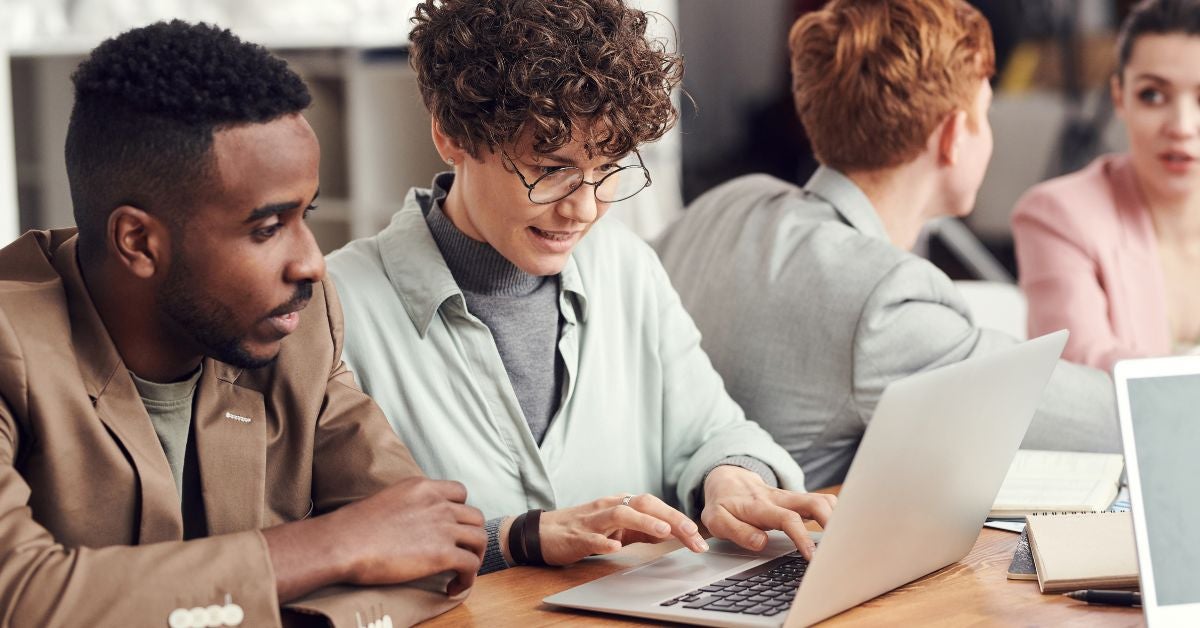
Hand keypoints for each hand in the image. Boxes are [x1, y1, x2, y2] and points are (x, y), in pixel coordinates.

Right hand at [332, 477, 485, 594]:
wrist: (344, 542)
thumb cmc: (353, 527)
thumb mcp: (387, 499)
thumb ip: (407, 505)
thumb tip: (408, 523)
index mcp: (423, 487)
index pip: (460, 492)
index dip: (460, 512)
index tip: (452, 527)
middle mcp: (438, 503)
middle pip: (475, 517)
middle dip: (470, 536)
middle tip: (460, 552)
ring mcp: (443, 527)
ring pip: (479, 539)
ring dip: (474, 557)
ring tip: (461, 572)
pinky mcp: (442, 553)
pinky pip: (471, 565)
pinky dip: (467, 579)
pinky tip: (453, 587)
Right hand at [531, 493, 708, 565]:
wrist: (543, 532)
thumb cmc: (584, 529)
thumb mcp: (618, 528)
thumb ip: (643, 529)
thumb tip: (673, 532)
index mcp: (622, 505)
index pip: (656, 506)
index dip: (679, 519)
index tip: (698, 537)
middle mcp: (610, 507)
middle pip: (644, 504)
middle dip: (670, 517)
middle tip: (691, 533)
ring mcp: (593, 520)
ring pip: (620, 514)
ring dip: (644, 521)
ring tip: (663, 531)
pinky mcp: (576, 536)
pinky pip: (591, 537)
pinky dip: (604, 541)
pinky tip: (616, 548)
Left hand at [700, 465, 836, 559]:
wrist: (727, 481)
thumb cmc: (724, 504)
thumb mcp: (717, 521)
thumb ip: (738, 532)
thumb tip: (762, 542)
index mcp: (760, 506)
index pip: (787, 519)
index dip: (802, 537)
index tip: (812, 556)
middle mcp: (780, 499)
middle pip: (815, 502)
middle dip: (833, 522)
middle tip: (842, 547)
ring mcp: (792, 498)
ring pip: (823, 500)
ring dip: (839, 516)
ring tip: (847, 540)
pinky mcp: (799, 500)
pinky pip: (822, 502)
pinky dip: (837, 513)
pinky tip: (843, 530)